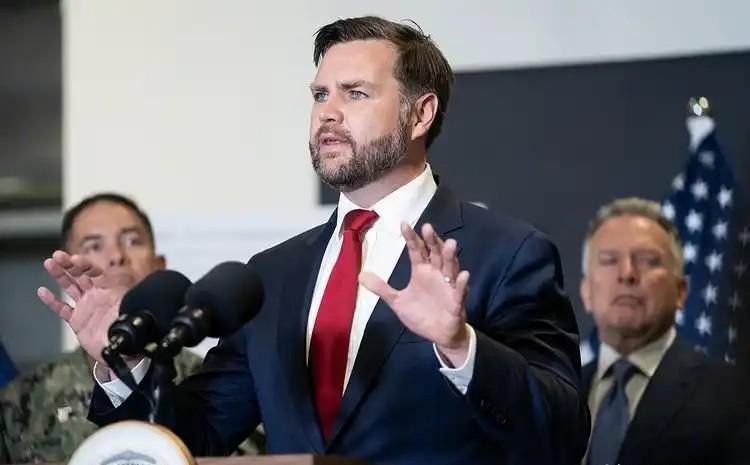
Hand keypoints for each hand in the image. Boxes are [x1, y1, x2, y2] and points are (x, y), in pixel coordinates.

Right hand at [37, 251, 130, 365]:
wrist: (123, 350)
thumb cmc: (130, 328)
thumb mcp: (130, 309)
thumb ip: (126, 300)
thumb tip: (132, 292)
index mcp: (111, 291)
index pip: (97, 273)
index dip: (86, 266)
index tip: (75, 259)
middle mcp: (97, 296)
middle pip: (81, 276)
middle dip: (69, 265)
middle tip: (57, 256)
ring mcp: (86, 307)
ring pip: (71, 287)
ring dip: (60, 276)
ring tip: (49, 264)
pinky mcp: (77, 321)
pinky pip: (63, 309)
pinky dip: (52, 301)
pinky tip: (42, 292)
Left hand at [360, 222, 470, 366]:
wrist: (437, 335)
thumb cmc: (421, 314)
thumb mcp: (397, 301)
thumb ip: (382, 288)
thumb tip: (360, 275)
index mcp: (422, 271)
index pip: (416, 250)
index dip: (411, 237)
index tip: (403, 223)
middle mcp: (436, 274)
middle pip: (435, 253)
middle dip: (432, 241)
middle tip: (427, 227)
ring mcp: (448, 286)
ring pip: (450, 268)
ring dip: (450, 256)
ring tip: (451, 243)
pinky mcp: (456, 302)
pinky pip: (460, 291)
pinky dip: (462, 283)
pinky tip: (463, 275)